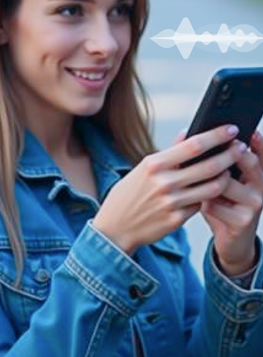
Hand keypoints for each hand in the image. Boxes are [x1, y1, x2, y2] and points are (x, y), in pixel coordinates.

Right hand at [93, 124, 242, 253]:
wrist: (115, 227)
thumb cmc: (130, 194)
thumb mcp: (144, 168)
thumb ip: (169, 153)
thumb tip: (187, 133)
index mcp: (154, 164)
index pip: (194, 145)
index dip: (217, 136)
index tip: (232, 129)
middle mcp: (164, 182)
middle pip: (210, 166)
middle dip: (231, 155)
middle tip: (241, 148)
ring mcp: (171, 203)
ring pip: (212, 188)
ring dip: (226, 177)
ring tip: (230, 170)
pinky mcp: (176, 220)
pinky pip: (201, 205)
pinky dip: (208, 197)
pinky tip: (211, 191)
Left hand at [199, 130, 262, 275]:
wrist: (231, 241)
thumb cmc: (223, 204)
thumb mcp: (219, 180)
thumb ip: (209, 158)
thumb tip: (186, 133)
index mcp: (257, 173)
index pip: (261, 152)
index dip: (258, 141)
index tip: (249, 130)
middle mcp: (261, 186)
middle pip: (246, 161)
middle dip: (227, 153)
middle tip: (210, 148)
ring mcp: (254, 204)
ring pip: (225, 183)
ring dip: (206, 181)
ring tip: (195, 182)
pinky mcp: (242, 221)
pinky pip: (215, 204)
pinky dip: (202, 202)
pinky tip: (199, 204)